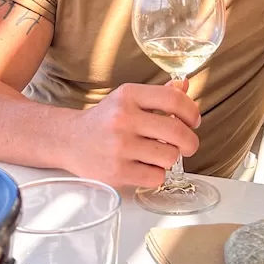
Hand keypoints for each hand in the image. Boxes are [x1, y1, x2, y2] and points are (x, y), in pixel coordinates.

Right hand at [69, 81, 199, 188]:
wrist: (69, 140)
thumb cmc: (105, 120)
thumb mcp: (128, 99)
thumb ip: (158, 94)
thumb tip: (185, 86)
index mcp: (128, 95)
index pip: (174, 99)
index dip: (192, 112)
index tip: (194, 121)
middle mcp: (123, 118)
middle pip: (177, 132)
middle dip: (190, 142)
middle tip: (187, 145)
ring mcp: (119, 146)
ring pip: (170, 156)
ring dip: (169, 158)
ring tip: (156, 154)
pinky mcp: (117, 171)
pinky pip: (156, 177)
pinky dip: (156, 174)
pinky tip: (144, 167)